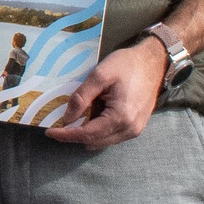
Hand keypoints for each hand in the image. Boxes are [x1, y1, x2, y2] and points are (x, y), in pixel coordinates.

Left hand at [50, 36, 166, 148]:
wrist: (153, 62)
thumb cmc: (128, 65)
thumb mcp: (100, 75)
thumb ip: (81, 98)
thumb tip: (67, 118)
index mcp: (121, 117)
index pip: (87, 134)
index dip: (66, 135)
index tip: (49, 132)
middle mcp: (130, 129)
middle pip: (94, 142)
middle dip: (74, 135)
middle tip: (57, 124)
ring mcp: (135, 130)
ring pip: (102, 141)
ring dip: (86, 133)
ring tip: (73, 118)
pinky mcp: (136, 127)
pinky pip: (111, 135)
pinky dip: (97, 130)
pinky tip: (89, 116)